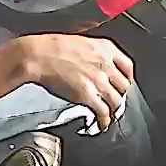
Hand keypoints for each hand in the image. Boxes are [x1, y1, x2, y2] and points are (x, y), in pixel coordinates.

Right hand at [18, 34, 134, 130]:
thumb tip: (93, 65)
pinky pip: (103, 112)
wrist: (38, 55)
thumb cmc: (52, 47)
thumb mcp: (80, 42)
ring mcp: (98, 80)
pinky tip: (102, 124)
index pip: (127, 66)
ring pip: (116, 101)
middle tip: (115, 102)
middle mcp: (105, 64)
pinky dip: (104, 121)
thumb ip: (92, 53)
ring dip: (114, 111)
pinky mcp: (87, 95)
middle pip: (124, 86)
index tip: (124, 84)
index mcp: (105, 48)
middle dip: (121, 95)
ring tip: (110, 116)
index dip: (127, 79)